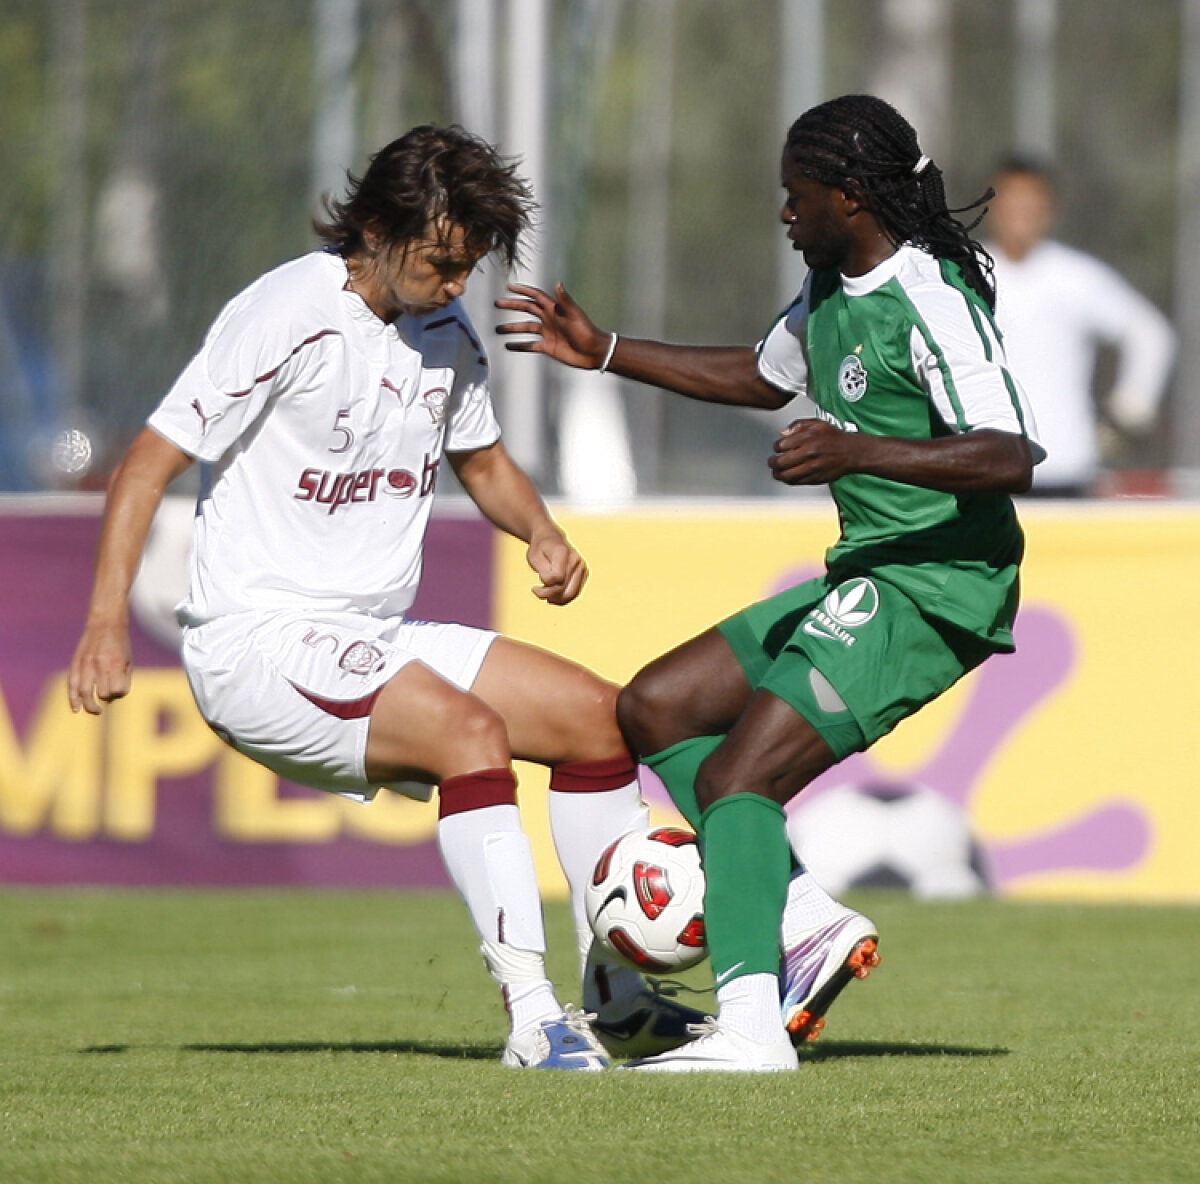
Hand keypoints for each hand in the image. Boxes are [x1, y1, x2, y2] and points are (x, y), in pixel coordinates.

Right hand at [67, 619, 132, 714]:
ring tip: (96, 711)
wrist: (105, 624)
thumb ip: (123, 679)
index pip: (118, 690)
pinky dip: (73, 699)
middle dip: (107, 698)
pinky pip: (72, 685)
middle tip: (108, 699)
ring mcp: (86, 665)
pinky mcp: (76, 664)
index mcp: (116, 664)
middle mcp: (100, 665)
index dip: (120, 693)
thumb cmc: (120, 644)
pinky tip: (76, 709)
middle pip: (103, 694)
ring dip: (90, 706)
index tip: (121, 689)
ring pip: (85, 693)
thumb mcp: (128, 660)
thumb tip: (112, 699)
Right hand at [495, 282, 611, 370]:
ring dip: (512, 328)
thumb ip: (565, 300)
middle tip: (497, 304)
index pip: (535, 296)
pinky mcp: (548, 347)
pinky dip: (520, 345)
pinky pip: (530, 345)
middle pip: (527, 309)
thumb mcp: (574, 314)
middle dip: (512, 306)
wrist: (593, 352)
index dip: (523, 291)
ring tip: (498, 329)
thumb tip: (558, 283)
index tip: (509, 287)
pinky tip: (509, 346)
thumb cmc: (587, 331)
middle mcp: (549, 319)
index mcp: (554, 309)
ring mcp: (548, 333)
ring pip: (526, 328)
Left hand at [526, 527, 587, 605]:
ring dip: (556, 599)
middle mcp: (576, 560)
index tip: (534, 583)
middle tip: (536, 591)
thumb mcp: (534, 558)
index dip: (544, 582)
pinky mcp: (584, 575)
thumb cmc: (539, 549)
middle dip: (549, 595)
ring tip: (544, 595)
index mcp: (563, 552)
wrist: (550, 538)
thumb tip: (553, 585)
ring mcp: (582, 568)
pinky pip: (575, 593)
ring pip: (571, 594)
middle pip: (565, 589)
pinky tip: (552, 597)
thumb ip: (544, 572)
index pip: (557, 577)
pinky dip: (562, 599)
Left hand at [768, 418, 858, 485]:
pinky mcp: (814, 478)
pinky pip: (795, 482)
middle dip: (772, 462)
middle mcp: (808, 454)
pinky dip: (788, 480)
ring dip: (777, 474)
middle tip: (771, 461)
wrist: (851, 452)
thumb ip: (797, 425)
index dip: (776, 447)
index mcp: (807, 438)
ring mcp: (811, 468)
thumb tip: (782, 433)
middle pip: (780, 462)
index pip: (781, 445)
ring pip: (786, 475)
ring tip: (776, 471)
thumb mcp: (816, 424)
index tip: (777, 448)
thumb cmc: (834, 438)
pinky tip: (787, 476)